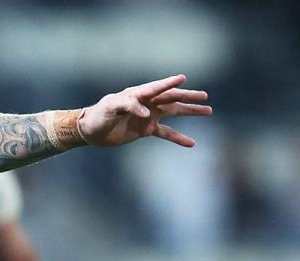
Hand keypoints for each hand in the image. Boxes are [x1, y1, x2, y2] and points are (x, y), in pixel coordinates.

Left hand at [78, 74, 211, 147]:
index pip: (156, 87)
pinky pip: (166, 133)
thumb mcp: (110, 109)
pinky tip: (191, 143)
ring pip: (173, 112)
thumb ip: (127, 106)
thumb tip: (147, 113)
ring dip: (189, 112)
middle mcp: (146, 103)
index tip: (183, 79)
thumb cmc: (99, 116)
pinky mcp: (146, 129)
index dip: (169, 83)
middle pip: (171, 98)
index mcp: (137, 94)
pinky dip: (178, 137)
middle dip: (188, 97)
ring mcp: (148, 116)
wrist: (91, 131)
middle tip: (205, 97)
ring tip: (208, 111)